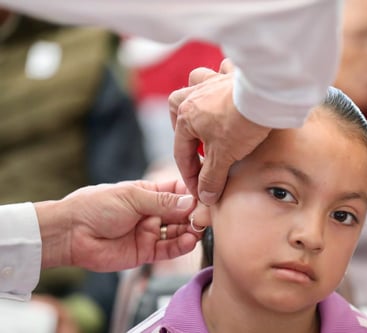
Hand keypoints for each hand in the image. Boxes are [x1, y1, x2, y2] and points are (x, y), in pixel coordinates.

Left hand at [35, 180, 198, 270]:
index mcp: (148, 193)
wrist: (71, 232)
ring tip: (199, 229)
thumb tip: (191, 202)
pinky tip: (189, 241)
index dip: (192, 194)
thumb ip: (162, 202)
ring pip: (178, 232)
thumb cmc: (97, 206)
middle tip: (206, 216)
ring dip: (190, 230)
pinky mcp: (145, 252)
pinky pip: (168, 250)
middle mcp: (152, 213)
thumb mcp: (132, 197)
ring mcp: (149, 232)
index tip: (206, 195)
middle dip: (194, 214)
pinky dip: (180, 246)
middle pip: (181, 213)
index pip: (177, 192)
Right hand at [169, 59, 269, 204]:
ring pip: (194, 85)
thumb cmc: (242, 123)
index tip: (200, 191)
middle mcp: (194, 96)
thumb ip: (211, 178)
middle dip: (184, 136)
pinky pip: (220, 72)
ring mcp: (213, 82)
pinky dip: (220, 79)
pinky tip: (226, 91)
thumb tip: (205, 197)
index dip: (190, 176)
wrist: (268, 95)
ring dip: (195, 101)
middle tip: (196, 153)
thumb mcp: (224, 157)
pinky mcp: (232, 76)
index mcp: (186, 116)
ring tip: (204, 117)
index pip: (182, 153)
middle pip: (179, 115)